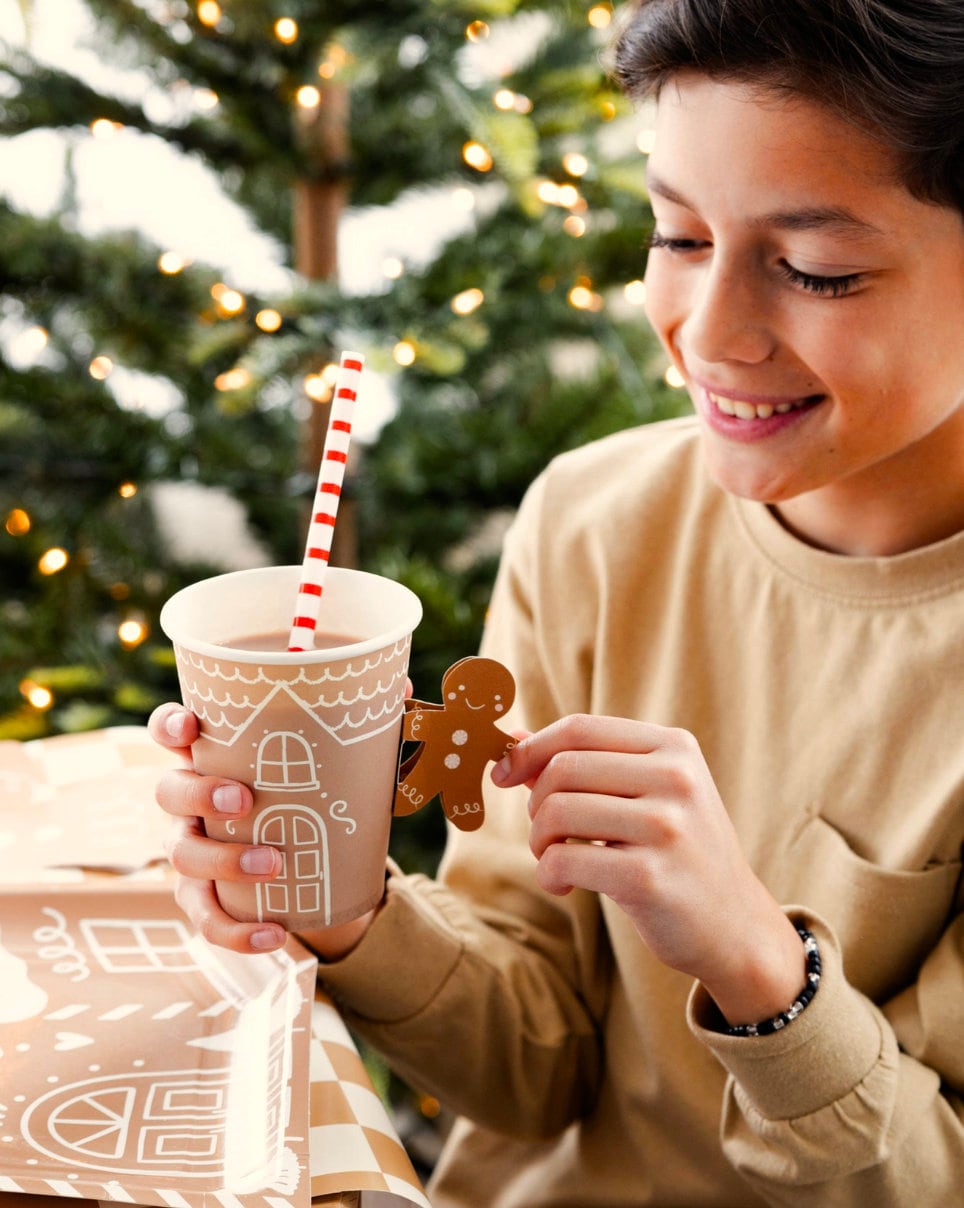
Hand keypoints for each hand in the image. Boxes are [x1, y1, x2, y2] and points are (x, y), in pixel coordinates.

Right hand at [149, 703, 375, 958]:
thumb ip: (363, 724)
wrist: (316, 865)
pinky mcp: (204, 898)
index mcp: (215, 755)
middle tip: (244, 799)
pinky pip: (207, 919)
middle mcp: (191, 800)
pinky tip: (273, 935)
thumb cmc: (313, 793)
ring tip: (273, 863)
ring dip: (223, 860)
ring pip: (182, 855)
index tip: (189, 728)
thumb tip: (403, 682)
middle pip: (168, 790)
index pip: (172, 731)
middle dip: (199, 793)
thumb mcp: (336, 759)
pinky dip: (237, 931)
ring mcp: (192, 849)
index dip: (170, 725)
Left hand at [492, 715, 804, 1025]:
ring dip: (539, 840)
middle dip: (536, 802)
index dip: (530, 748)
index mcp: (674, 747)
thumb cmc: (677, 853)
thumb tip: (513, 737)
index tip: (504, 774)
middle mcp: (676, 779)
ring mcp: (667, 828)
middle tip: (547, 833)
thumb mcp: (646, 795)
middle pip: (563, 768)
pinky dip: (549, 874)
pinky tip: (563, 885)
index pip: (579, 728)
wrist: (735, 927)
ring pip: (558, 811)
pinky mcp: (650, 878)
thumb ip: (585, 765)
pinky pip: (565, 860)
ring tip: (554, 858)